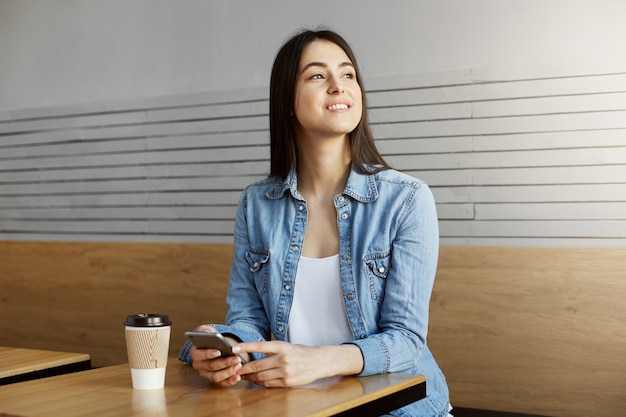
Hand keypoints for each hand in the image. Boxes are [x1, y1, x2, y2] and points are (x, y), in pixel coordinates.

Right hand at [189, 325, 244, 386]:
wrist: (223, 348)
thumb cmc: (216, 341)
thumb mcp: (211, 333)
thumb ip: (206, 330)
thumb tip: (205, 332)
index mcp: (195, 353)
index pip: (198, 355)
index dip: (207, 354)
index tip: (219, 351)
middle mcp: (199, 366)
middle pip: (210, 366)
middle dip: (224, 362)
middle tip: (236, 358)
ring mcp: (207, 374)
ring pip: (215, 377)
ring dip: (228, 372)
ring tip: (238, 366)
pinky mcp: (216, 381)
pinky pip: (222, 384)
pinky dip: (230, 381)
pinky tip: (238, 377)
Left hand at [234, 341, 362, 387]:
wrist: (319, 362)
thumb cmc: (301, 352)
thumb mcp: (287, 346)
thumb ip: (272, 350)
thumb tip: (253, 353)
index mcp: (282, 346)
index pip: (260, 346)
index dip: (246, 347)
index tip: (234, 349)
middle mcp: (283, 358)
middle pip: (257, 365)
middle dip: (244, 368)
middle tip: (235, 367)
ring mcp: (285, 371)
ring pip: (261, 376)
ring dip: (250, 377)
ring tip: (243, 375)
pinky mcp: (287, 381)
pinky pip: (268, 384)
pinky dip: (260, 382)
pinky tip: (255, 380)